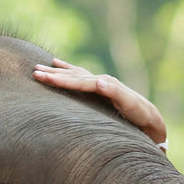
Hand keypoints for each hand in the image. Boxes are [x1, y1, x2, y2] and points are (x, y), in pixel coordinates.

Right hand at [32, 58, 166, 145]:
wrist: (150, 118)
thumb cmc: (140, 114)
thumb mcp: (130, 105)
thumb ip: (115, 92)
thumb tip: (98, 81)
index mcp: (105, 85)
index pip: (79, 81)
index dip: (61, 80)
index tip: (43, 77)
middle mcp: (101, 81)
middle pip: (74, 75)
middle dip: (54, 74)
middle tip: (33, 71)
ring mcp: (100, 84)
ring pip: (74, 74)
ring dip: (58, 70)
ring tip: (41, 66)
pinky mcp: (100, 89)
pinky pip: (80, 77)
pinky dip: (68, 70)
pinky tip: (60, 65)